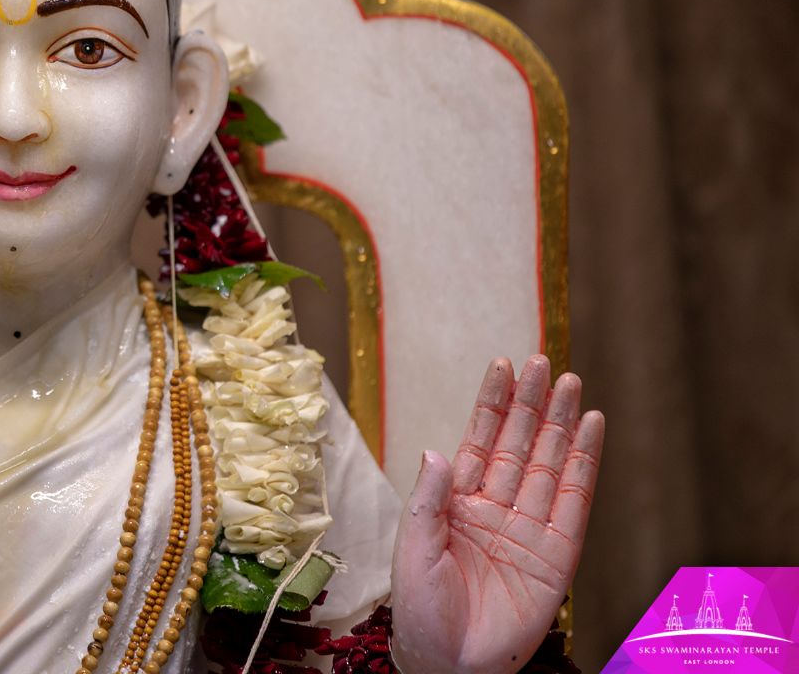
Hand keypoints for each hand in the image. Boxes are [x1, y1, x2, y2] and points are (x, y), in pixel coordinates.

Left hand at [389, 356, 603, 673]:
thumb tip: (435, 452)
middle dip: (531, 403)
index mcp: (456, 502)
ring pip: (549, 464)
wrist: (450, 663)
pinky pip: (575, 502)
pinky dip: (585, 465)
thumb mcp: (414, 550)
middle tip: (545, 361)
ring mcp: (528, 528)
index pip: (479, 440)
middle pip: (519, 444)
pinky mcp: (558, 555)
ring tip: (572, 383)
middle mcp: (495, 508)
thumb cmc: (422, 611)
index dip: (493, 404)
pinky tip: (592, 430)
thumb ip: (428, 501)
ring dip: (561, 424)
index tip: (504, 365)